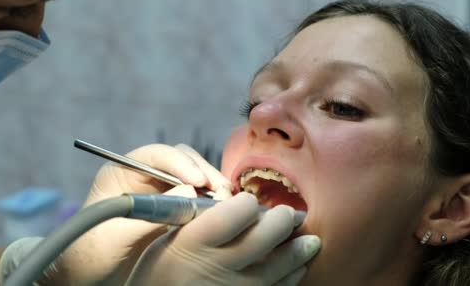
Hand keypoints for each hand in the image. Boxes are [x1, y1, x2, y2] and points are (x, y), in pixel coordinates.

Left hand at [59, 143, 232, 284]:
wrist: (87, 279)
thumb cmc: (89, 256)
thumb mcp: (113, 237)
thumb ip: (149, 214)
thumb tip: (189, 192)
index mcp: (121, 172)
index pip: (155, 154)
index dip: (180, 163)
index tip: (198, 182)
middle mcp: (142, 177)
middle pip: (180, 161)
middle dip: (202, 173)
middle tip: (221, 193)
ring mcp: (159, 192)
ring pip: (192, 178)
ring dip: (211, 187)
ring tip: (226, 203)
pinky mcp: (172, 210)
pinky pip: (196, 198)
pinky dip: (210, 203)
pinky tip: (221, 213)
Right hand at [126, 193, 320, 285]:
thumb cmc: (159, 268)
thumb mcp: (166, 237)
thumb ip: (193, 214)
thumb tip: (224, 192)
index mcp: (193, 241)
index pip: (234, 213)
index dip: (247, 203)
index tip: (248, 200)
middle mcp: (216, 266)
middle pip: (262, 238)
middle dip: (281, 221)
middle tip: (289, 213)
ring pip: (277, 267)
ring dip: (298, 250)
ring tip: (310, 239)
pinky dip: (291, 276)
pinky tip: (298, 266)